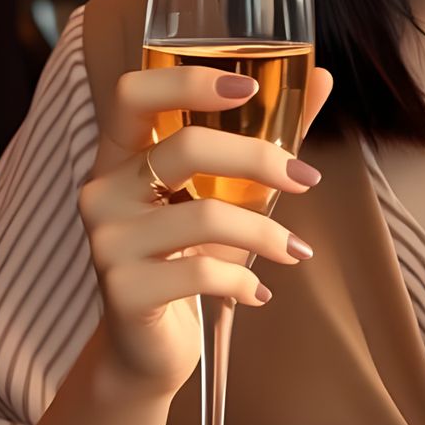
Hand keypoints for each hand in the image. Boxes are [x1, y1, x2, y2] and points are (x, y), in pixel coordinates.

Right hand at [78, 63, 333, 398]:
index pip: (133, 93)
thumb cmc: (189, 256)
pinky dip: (244, 282)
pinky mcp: (122, 291)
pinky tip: (260, 292)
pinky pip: (201, 272)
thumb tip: (321, 78)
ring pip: (203, 215)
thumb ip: (265, 137)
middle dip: (258, 158)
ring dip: (265, 234)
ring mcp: (106, 241)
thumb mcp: (225, 193)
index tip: (248, 88)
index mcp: (120, 153)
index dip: (187, 81)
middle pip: (184, 148)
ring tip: (296, 251)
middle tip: (307, 177)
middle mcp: (102, 189)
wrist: (148, 347)